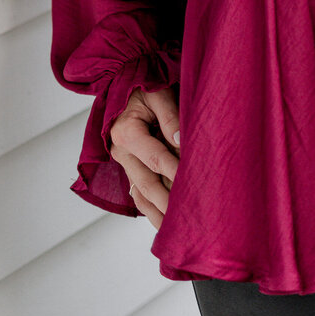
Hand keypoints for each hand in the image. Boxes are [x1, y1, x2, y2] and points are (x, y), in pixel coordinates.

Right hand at [109, 86, 180, 230]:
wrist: (122, 82)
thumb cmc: (143, 85)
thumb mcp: (157, 93)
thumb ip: (170, 117)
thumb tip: (182, 140)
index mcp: (126, 132)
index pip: (156, 157)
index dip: (175, 171)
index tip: (193, 185)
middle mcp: (121, 151)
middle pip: (146, 183)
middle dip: (166, 203)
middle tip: (185, 221)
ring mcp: (123, 162)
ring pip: (139, 193)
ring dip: (156, 213)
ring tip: (173, 233)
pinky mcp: (129, 167)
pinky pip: (137, 192)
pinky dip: (149, 208)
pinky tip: (162, 221)